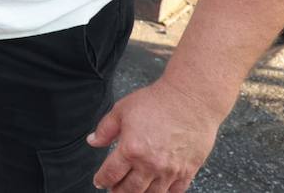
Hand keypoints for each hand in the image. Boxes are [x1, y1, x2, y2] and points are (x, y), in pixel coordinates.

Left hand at [89, 80, 221, 192]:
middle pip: (130, 189)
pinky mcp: (188, 170)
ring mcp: (170, 170)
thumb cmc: (157, 102)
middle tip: (114, 189)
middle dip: (118, 191)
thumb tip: (92, 141)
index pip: (111, 174)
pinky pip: (174, 191)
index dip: (102, 180)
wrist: (190, 100)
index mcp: (131, 149)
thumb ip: (105, 129)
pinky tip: (157, 190)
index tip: (100, 182)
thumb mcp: (121, 110)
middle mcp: (150, 164)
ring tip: (132, 191)